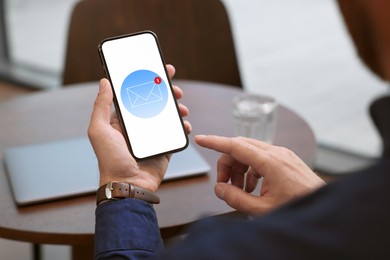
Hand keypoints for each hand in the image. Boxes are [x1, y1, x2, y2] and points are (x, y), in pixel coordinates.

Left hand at [88, 65, 190, 191]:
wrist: (128, 186)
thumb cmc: (110, 160)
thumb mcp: (99, 130)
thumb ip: (101, 106)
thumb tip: (104, 82)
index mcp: (122, 120)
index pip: (136, 95)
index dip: (147, 81)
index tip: (157, 70)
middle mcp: (138, 126)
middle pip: (156, 103)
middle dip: (167, 93)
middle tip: (174, 88)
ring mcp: (152, 136)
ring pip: (167, 116)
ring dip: (177, 109)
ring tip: (181, 108)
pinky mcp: (164, 147)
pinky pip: (176, 133)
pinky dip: (183, 127)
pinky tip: (184, 124)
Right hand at [195, 135, 324, 214]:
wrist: (324, 208)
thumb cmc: (298, 207)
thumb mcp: (262, 209)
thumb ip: (236, 198)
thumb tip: (219, 188)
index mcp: (270, 162)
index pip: (235, 145)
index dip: (214, 142)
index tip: (200, 139)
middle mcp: (276, 152)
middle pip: (240, 148)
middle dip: (227, 165)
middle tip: (224, 186)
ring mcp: (282, 154)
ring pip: (249, 152)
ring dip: (239, 168)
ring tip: (239, 190)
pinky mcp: (285, 159)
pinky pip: (260, 158)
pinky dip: (251, 170)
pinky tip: (252, 187)